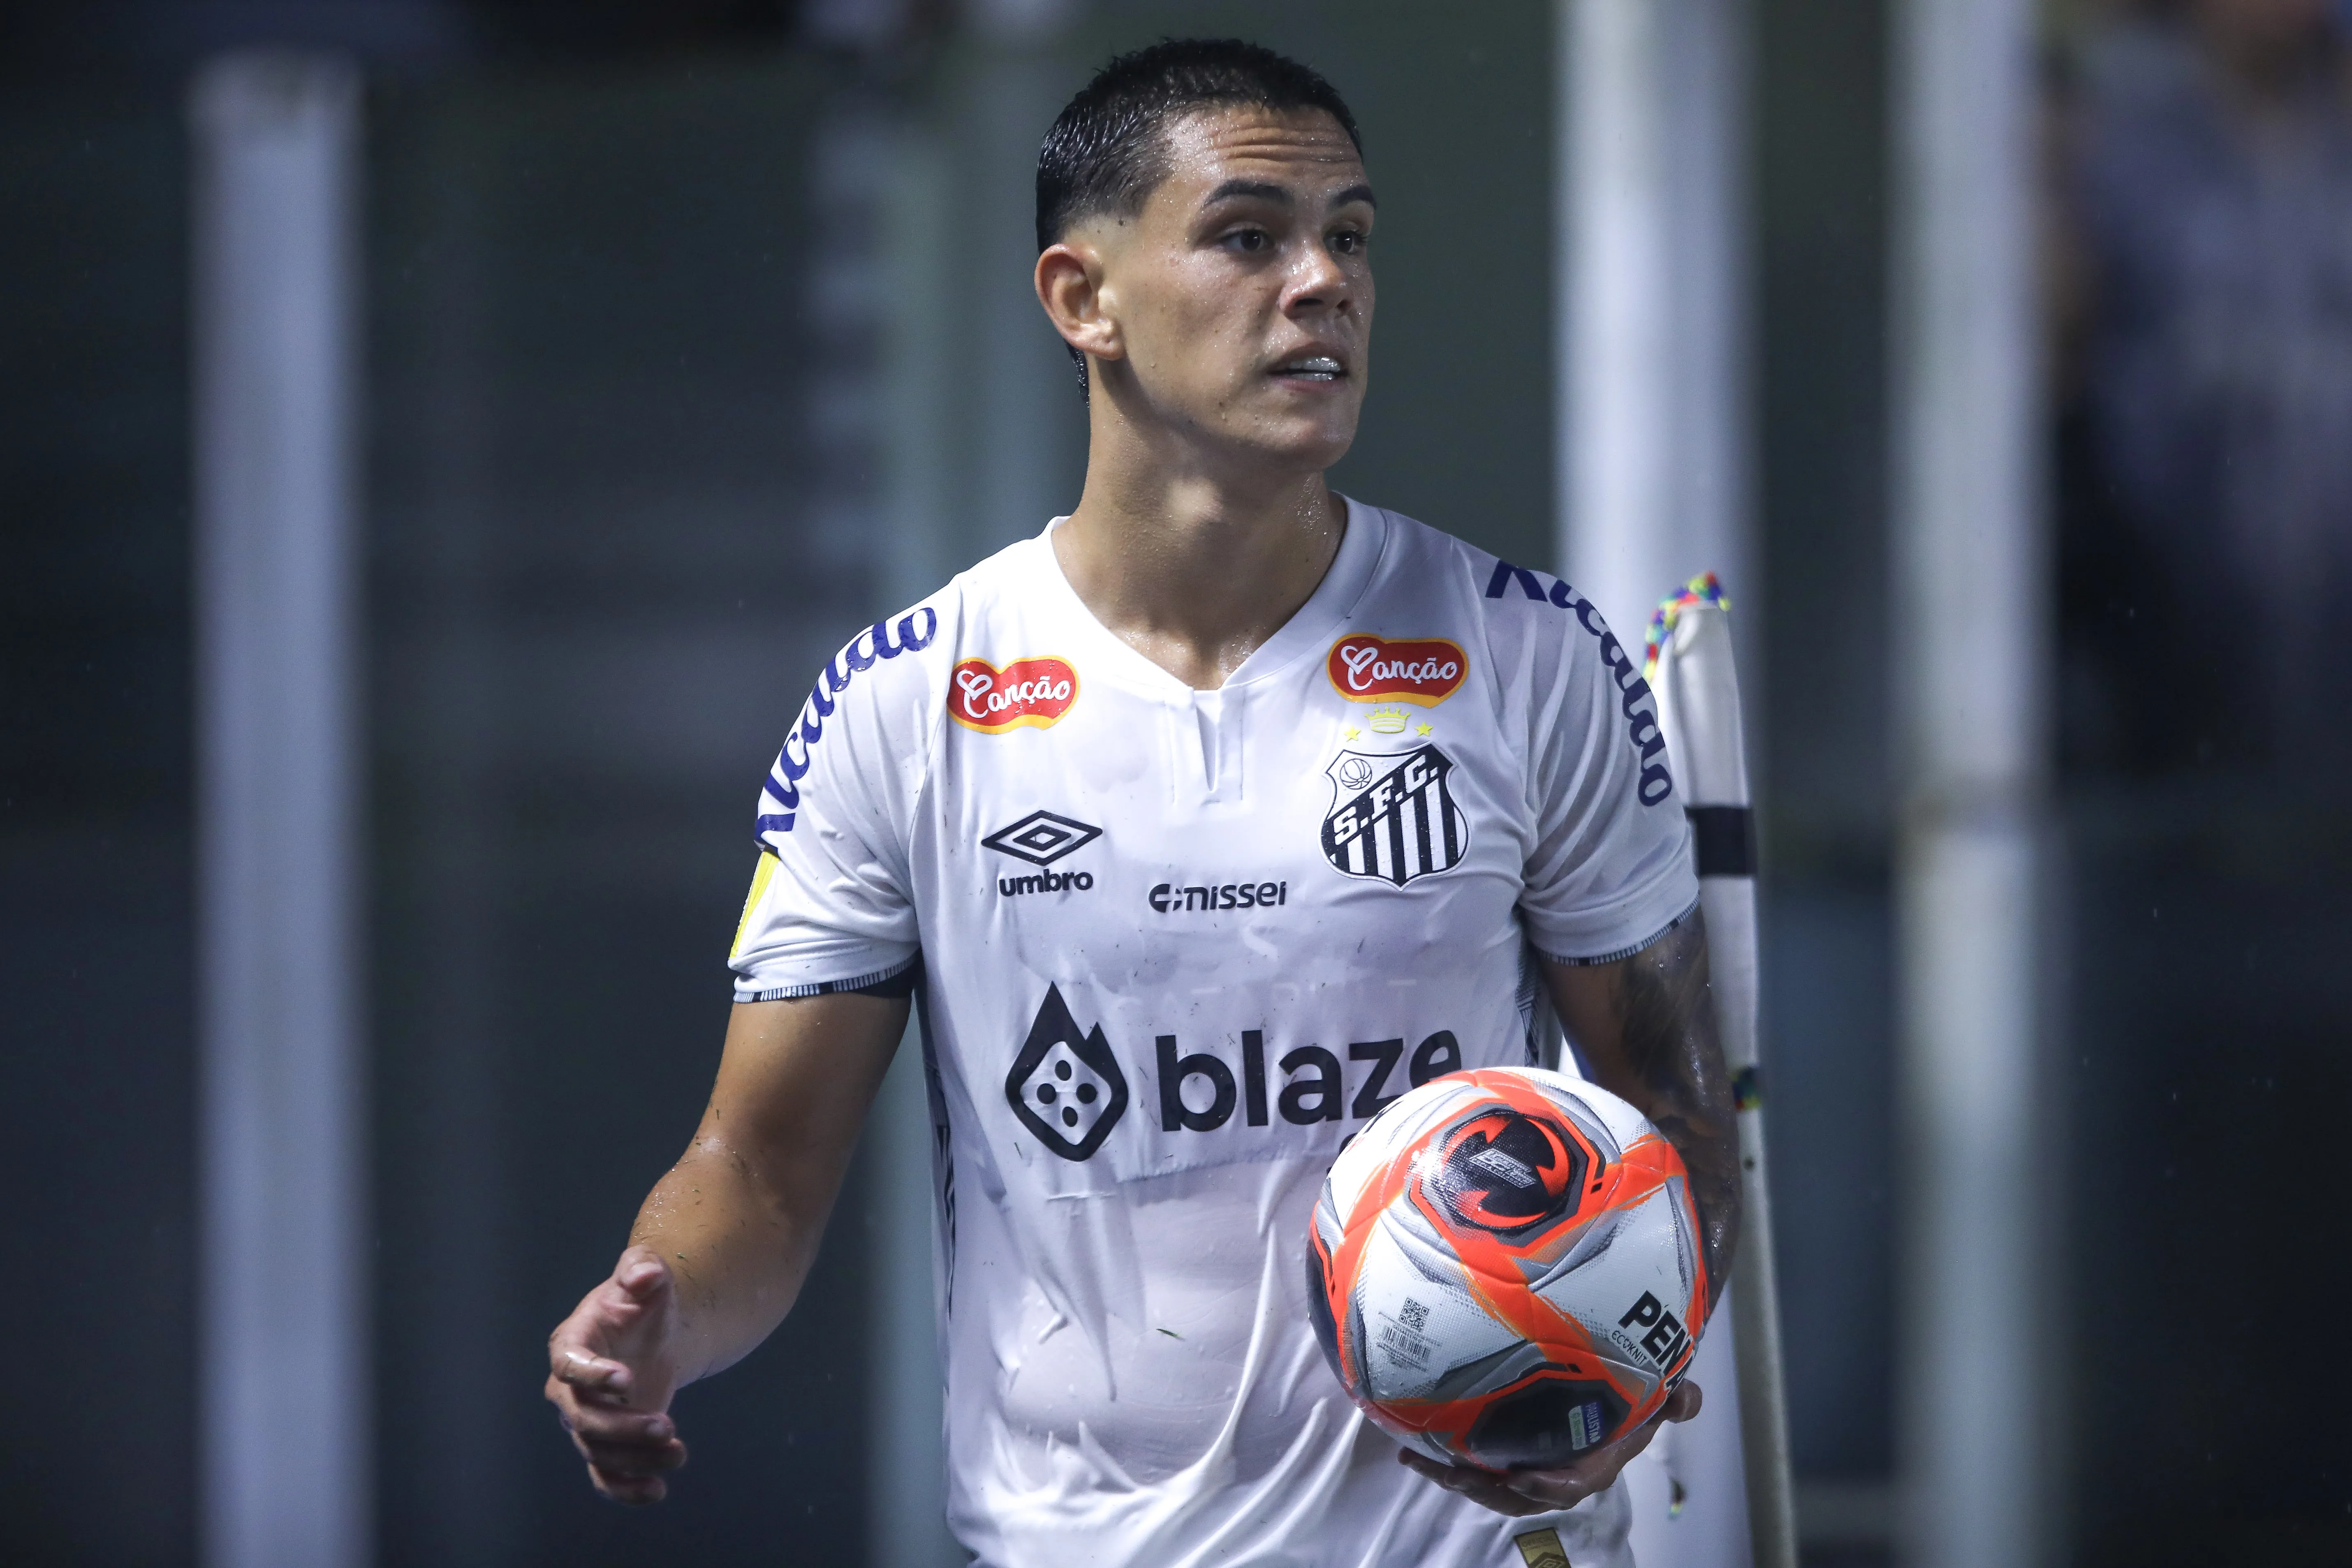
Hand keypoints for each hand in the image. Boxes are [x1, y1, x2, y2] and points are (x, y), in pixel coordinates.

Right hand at [545, 1245, 691, 1503]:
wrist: (652, 1332)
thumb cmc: (642, 1301)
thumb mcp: (646, 1274)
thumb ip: (643, 1269)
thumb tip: (646, 1274)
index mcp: (572, 1343)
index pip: (570, 1364)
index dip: (593, 1374)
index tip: (627, 1380)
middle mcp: (569, 1388)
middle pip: (584, 1418)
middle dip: (623, 1428)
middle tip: (668, 1427)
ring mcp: (585, 1419)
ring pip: (598, 1451)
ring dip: (635, 1459)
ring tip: (679, 1454)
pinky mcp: (605, 1443)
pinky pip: (605, 1475)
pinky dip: (625, 1489)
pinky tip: (657, 1492)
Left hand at [1397, 1380, 1701, 1516]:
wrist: (1618, 1386)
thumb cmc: (1633, 1393)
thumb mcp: (1655, 1394)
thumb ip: (1672, 1400)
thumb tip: (1689, 1400)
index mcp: (1593, 1464)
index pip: (1572, 1485)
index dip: (1548, 1486)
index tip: (1521, 1477)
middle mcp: (1559, 1471)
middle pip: (1518, 1494)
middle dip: (1484, 1489)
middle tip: (1452, 1474)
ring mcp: (1531, 1463)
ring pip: (1490, 1483)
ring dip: (1455, 1475)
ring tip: (1419, 1461)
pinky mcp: (1508, 1450)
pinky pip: (1478, 1464)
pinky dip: (1447, 1458)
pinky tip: (1415, 1445)